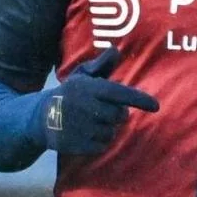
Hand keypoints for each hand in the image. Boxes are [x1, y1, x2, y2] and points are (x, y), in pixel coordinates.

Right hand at [36, 47, 159, 154]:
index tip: (156, 106)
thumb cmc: (69, 93)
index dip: (139, 99)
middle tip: (105, 110)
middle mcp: (85, 107)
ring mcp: (80, 128)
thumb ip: (101, 65)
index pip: (119, 93)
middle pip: (120, 116)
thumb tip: (116, 50)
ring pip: (112, 132)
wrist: (40, 117)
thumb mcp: (82, 75)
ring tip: (93, 122)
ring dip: (108, 128)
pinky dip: (99, 142)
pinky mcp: (76, 145)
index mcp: (89, 88)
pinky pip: (102, 146)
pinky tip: (88, 133)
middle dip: (118, 114)